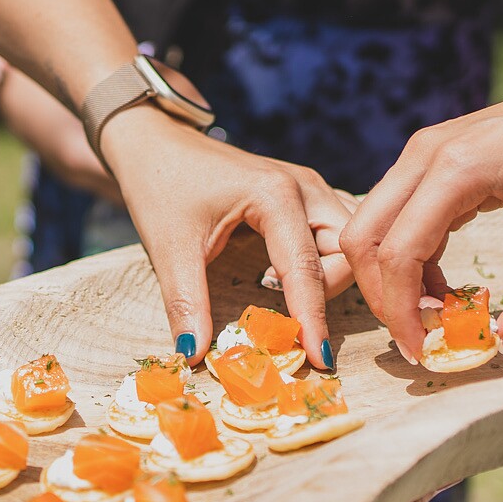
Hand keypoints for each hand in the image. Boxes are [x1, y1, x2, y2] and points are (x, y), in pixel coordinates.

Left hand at [100, 109, 354, 369]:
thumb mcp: (169, 247)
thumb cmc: (160, 185)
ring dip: (329, 276)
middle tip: (288, 317)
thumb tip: (193, 356)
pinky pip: (337, 232)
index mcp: (275, 195)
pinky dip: (327, 261)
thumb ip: (186, 302)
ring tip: (286, 297)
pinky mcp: (307, 194)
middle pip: (346, 253)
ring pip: (347, 242)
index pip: (307, 268)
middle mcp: (305, 187)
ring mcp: (310, 188)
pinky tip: (293, 278)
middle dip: (326, 291)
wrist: (154, 141)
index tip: (319, 360)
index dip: (313, 319)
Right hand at [341, 58, 502, 361]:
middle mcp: (424, 154)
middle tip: (419, 335)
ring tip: (436, 312)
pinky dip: (408, 257)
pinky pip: (396, 216)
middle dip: (383, 296)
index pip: (398, 251)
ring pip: (373, 227)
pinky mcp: (428, 160)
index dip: (400, 309)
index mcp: (456, 167)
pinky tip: (442, 284)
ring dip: (392, 277)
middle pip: (365, 238)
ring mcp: (422, 153)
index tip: (420, 350)